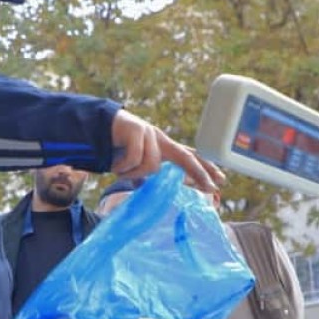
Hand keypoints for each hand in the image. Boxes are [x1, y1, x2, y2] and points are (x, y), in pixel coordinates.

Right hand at [110, 109, 225, 192]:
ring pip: (152, 164)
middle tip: (211, 188)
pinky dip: (124, 167)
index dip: (206, 167)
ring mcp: (149, 133)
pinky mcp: (137, 129)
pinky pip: (135, 158)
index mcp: (163, 147)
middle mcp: (160, 139)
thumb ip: (150, 174)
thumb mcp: (137, 164)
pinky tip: (115, 165)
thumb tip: (162, 191)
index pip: (189, 156)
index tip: (221, 180)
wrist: (96, 127)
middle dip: (199, 172)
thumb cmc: (117, 149)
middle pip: (185, 156)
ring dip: (134, 173)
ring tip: (119, 171)